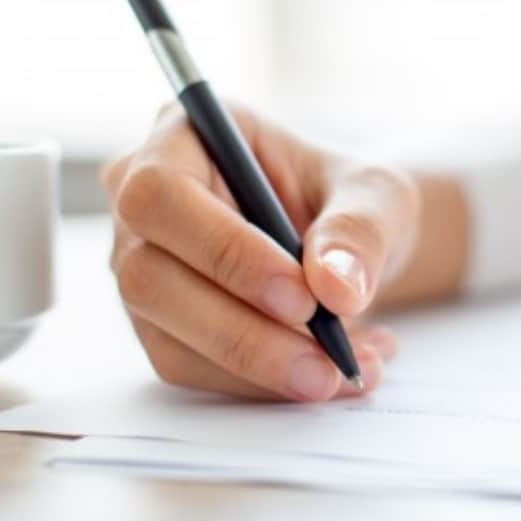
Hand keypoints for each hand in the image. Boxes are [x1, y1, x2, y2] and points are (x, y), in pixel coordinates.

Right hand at [101, 103, 417, 400]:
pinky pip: (191, 370)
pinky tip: (325, 377)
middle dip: (242, 330)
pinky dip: (262, 385)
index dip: (224, 250)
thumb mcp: (377, 195)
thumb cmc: (351, 200)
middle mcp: (143, 202)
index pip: (162, 193)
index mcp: (184, 135)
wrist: (352, 248)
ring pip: (168, 336)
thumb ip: (360, 229)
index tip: (302, 296)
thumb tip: (336, 287)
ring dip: (259, 369)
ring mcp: (143, 266)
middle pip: (149, 276)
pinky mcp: (159, 325)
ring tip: (343, 372)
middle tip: (325, 360)